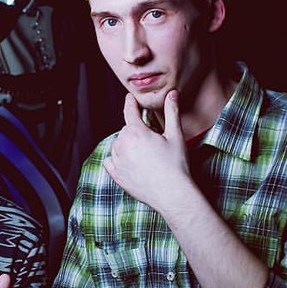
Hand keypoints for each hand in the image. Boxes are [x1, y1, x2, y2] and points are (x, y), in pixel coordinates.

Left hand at [103, 90, 190, 210]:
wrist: (172, 194)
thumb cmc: (176, 164)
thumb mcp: (176, 135)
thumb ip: (172, 112)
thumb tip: (172, 93)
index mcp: (137, 132)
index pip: (130, 111)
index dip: (130, 103)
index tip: (129, 97)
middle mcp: (123, 144)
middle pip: (126, 130)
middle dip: (136, 133)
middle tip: (152, 143)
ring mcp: (117, 160)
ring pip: (118, 145)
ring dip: (127, 146)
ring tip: (145, 157)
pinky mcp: (115, 175)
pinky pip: (110, 161)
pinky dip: (117, 160)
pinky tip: (130, 164)